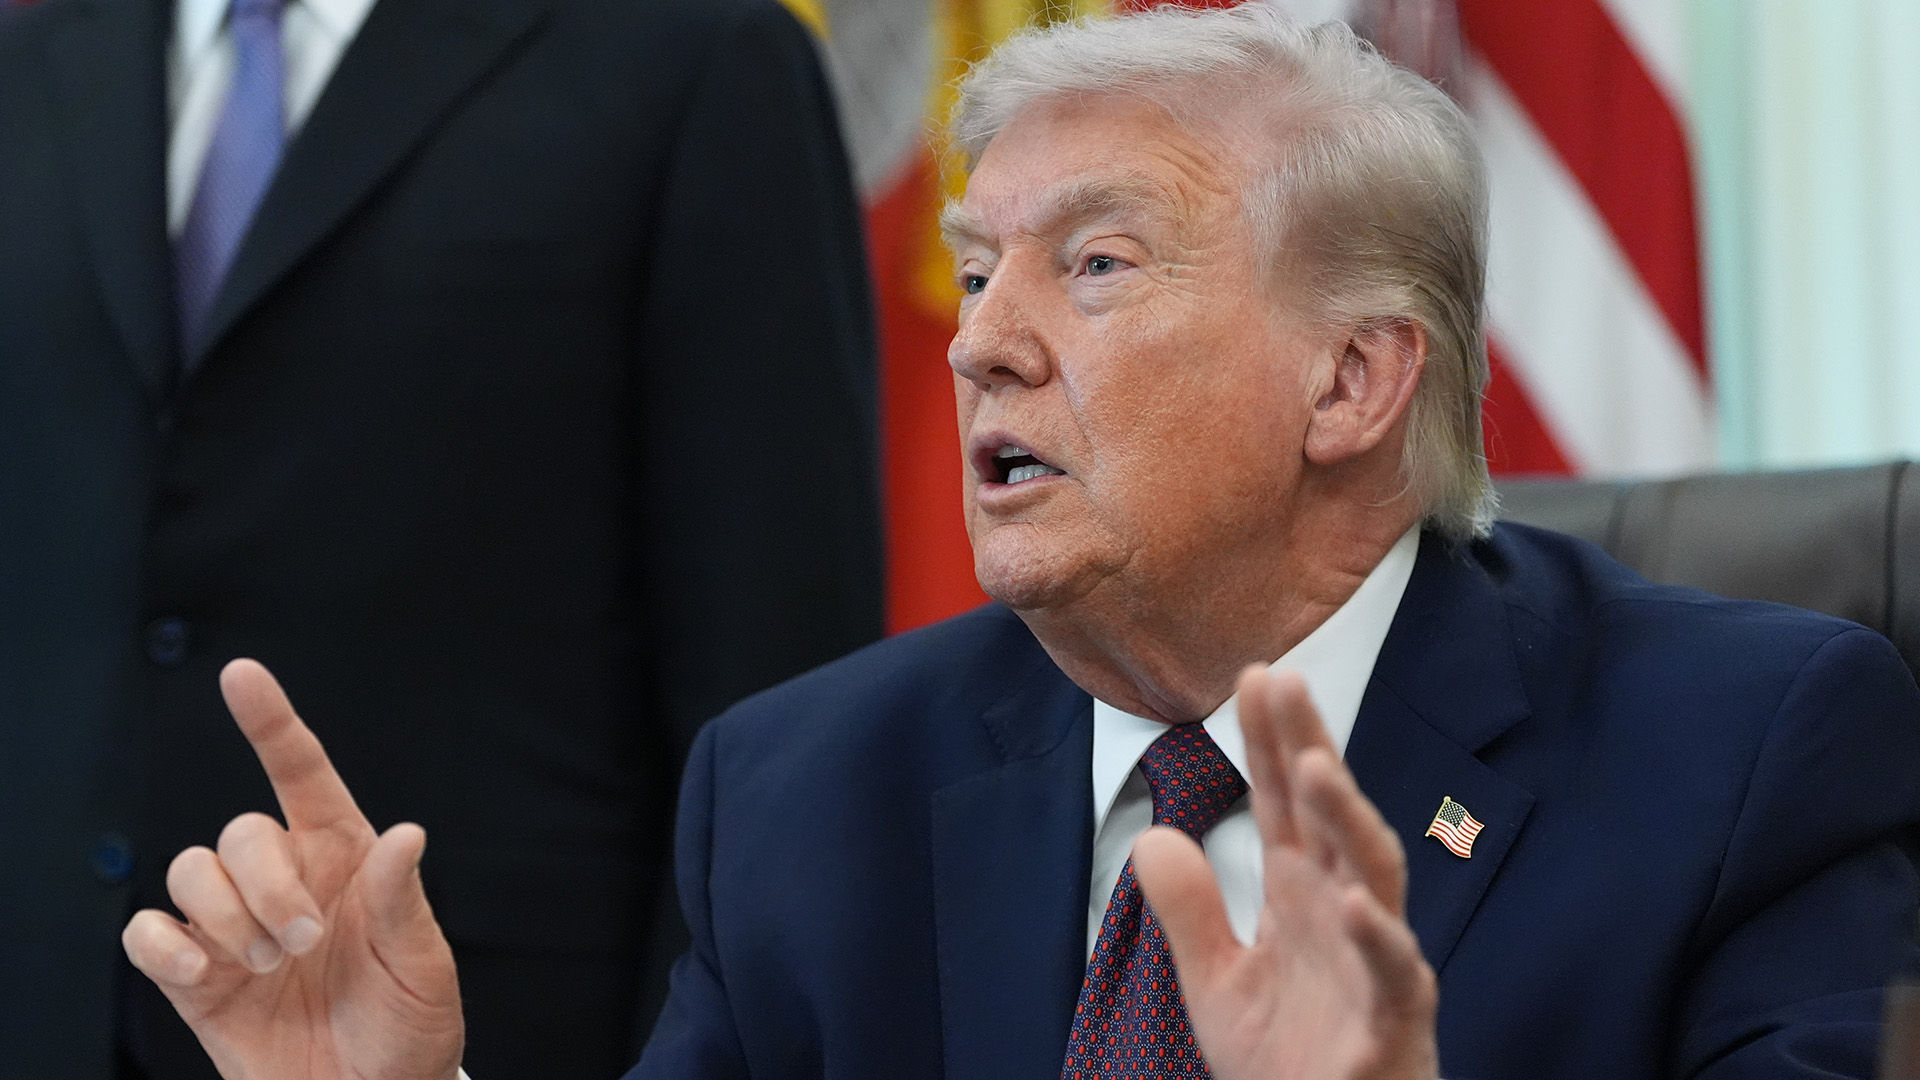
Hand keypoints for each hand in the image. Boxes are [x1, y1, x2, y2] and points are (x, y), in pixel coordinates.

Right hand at [121, 659, 463, 1079]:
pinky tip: (206, 973)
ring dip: (227, 917)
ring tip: (273, 964)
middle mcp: (285, 879)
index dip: (271, 723)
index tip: (242, 675)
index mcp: (345, 858)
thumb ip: (402, 900)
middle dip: (266, 884)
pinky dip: (166, 947)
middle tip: (305, 941)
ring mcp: (235, 926)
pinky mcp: (195, 976)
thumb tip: (405, 833)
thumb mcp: (423, 964)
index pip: (302, 775)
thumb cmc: (410, 1024)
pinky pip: (147, 932)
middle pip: (239, 832)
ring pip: (190, 871)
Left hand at [1132, 666, 1438, 1079]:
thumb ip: (1190, 911)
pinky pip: (1395, 971)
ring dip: (1348, 819)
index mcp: (1303, 897)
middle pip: (1330, 816)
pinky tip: (1353, 902)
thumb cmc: (1286, 1063)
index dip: (1268, 742)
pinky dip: (1379, 937)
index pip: (1284, 804)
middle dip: (1309, 746)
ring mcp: (1376, 961)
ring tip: (1317, 765)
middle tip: (1284, 678)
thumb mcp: (1214, 983)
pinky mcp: (1395, 1020)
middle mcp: (1345, 912)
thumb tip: (1154, 836)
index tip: (1255, 674)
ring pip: (1373, 874)